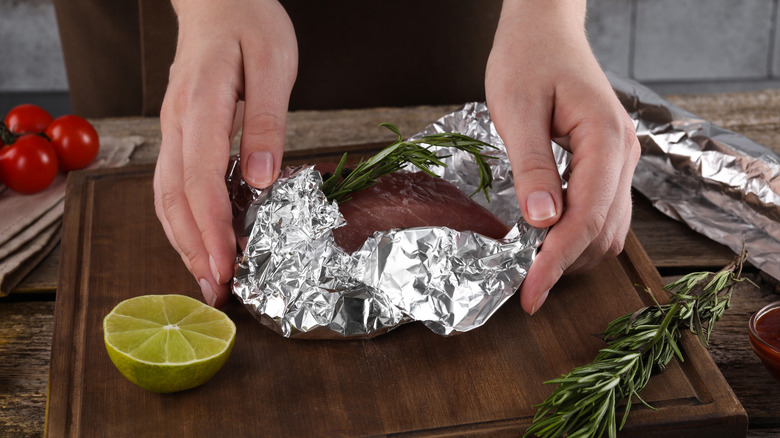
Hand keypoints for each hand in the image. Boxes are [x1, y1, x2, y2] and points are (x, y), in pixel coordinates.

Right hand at [154, 0, 296, 306]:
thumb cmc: (250, 22)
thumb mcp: (273, 64)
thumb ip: (265, 121)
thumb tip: (260, 179)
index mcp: (201, 105)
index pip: (201, 179)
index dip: (212, 228)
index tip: (227, 265)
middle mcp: (177, 122)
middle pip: (174, 196)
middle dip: (194, 247)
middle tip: (217, 291)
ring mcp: (172, 128)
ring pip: (165, 194)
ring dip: (183, 240)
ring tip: (207, 277)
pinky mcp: (179, 132)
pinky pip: (172, 183)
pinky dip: (181, 218)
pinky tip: (198, 238)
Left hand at [485, 0, 640, 313]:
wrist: (543, 29)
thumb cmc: (528, 59)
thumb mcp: (518, 110)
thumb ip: (532, 165)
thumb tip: (541, 222)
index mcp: (606, 140)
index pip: (587, 218)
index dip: (556, 262)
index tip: (530, 294)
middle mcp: (623, 155)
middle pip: (604, 232)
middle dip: (566, 263)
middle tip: (524, 285)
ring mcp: (619, 160)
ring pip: (608, 228)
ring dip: (573, 253)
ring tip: (531, 265)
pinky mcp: (607, 163)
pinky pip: (601, 211)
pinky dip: (576, 233)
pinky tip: (546, 236)